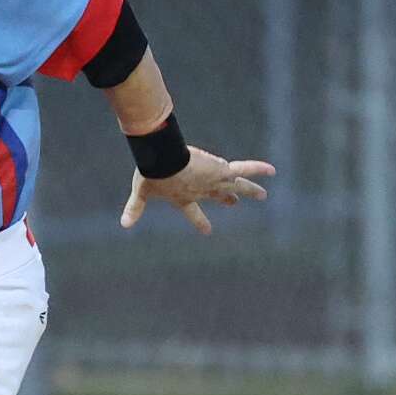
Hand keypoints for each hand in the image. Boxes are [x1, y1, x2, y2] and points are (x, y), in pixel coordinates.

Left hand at [120, 149, 274, 236]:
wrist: (163, 163)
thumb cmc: (152, 175)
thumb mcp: (142, 192)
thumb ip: (134, 208)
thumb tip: (122, 225)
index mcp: (185, 197)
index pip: (193, 212)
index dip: (200, 221)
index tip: (207, 231)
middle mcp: (203, 191)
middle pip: (218, 196)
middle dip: (227, 199)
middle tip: (234, 203)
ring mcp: (214, 181)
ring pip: (236, 186)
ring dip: (250, 189)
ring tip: (263, 195)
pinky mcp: (222, 170)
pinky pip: (245, 168)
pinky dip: (258, 168)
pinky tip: (272, 170)